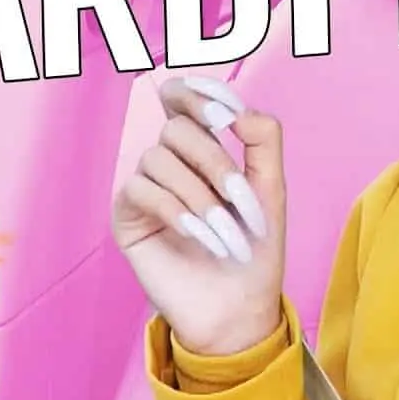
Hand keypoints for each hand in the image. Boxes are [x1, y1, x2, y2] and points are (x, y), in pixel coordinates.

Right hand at [112, 76, 285, 355]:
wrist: (238, 307)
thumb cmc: (255, 248)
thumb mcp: (272, 187)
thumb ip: (263, 138)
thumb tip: (235, 108)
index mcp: (203, 148)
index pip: (182, 98)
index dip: (196, 93)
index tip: (225, 113)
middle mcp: (170, 161)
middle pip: (178, 128)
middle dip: (217, 165)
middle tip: (243, 202)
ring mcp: (146, 187)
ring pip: (158, 158)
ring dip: (201, 199)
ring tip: (227, 236)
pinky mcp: (127, 216)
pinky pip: (140, 190)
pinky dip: (176, 212)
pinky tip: (200, 238)